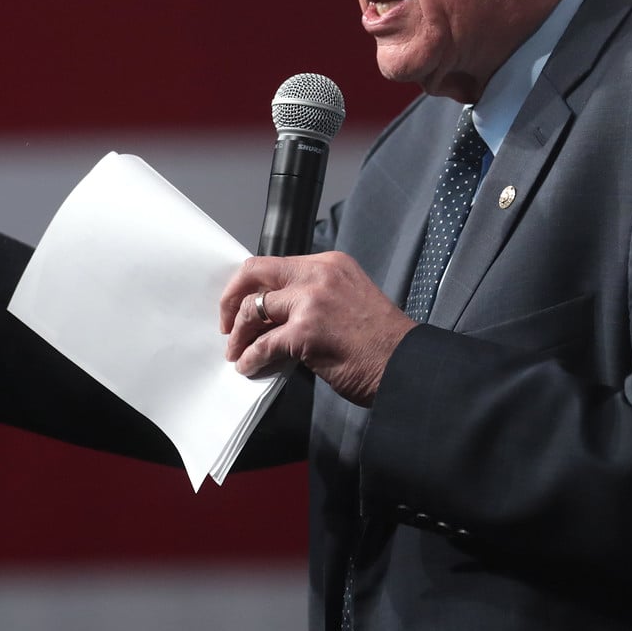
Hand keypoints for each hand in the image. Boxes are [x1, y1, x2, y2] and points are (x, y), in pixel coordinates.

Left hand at [218, 252, 416, 406]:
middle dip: (231, 299)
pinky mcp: (305, 331)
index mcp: (329, 264)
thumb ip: (312, 297)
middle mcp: (318, 274)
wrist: (405, 365)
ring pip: (253, 309)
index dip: (251, 286)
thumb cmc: (381, 342)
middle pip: (255, 273)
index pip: (275, 264)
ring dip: (239, 334)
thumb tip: (275, 315)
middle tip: (226, 324)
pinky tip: (249, 366)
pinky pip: (263, 344)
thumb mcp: (347, 299)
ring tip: (237, 352)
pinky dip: (250, 357)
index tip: (242, 304)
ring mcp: (311, 301)